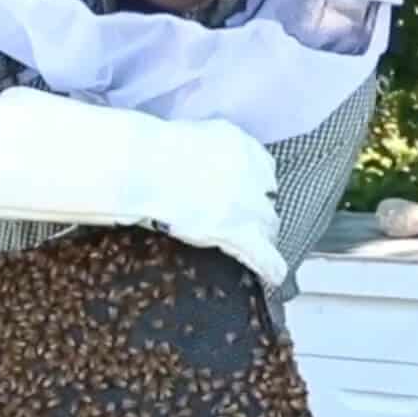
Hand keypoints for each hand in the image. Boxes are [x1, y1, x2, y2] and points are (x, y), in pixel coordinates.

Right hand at [142, 117, 286, 288]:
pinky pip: (264, 253)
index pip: (263, 168)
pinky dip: (270, 266)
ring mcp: (247, 202)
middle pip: (267, 199)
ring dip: (261, 236)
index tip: (247, 194)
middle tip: (246, 225)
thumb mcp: (188, 139)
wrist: (143, 167)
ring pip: (268, 225)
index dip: (255, 187)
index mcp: (238, 144)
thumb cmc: (149, 152)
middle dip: (259, 212)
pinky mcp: (238, 230)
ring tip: (255, 249)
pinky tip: (274, 277)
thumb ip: (204, 153)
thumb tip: (195, 171)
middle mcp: (251, 171)